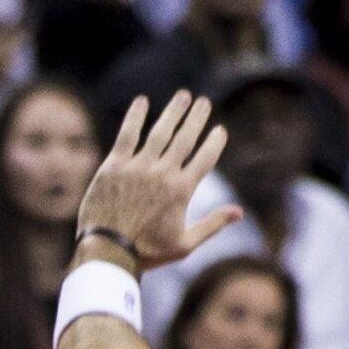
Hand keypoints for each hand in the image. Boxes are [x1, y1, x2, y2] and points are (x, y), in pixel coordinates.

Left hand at [75, 92, 240, 270]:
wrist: (108, 252)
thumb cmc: (147, 252)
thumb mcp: (185, 244)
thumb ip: (212, 224)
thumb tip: (239, 212)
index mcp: (181, 191)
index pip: (205, 158)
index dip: (215, 142)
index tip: (220, 130)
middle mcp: (163, 173)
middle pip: (185, 138)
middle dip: (196, 118)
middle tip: (203, 102)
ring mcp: (138, 167)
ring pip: (160, 132)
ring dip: (173, 112)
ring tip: (183, 96)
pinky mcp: (114, 165)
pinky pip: (128, 134)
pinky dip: (135, 116)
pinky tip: (142, 101)